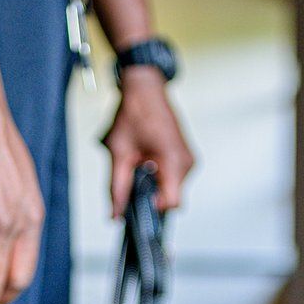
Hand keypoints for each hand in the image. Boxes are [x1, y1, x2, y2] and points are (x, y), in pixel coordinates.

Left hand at [102, 69, 194, 217]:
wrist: (145, 89)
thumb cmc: (135, 112)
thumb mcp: (119, 153)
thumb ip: (116, 188)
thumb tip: (114, 214)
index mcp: (173, 161)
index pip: (171, 204)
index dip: (153, 209)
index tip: (138, 205)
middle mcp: (186, 163)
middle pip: (171, 199)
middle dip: (150, 196)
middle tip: (134, 175)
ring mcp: (188, 160)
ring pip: (172, 190)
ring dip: (154, 185)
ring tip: (141, 162)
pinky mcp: (186, 157)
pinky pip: (174, 179)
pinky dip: (159, 176)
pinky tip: (148, 160)